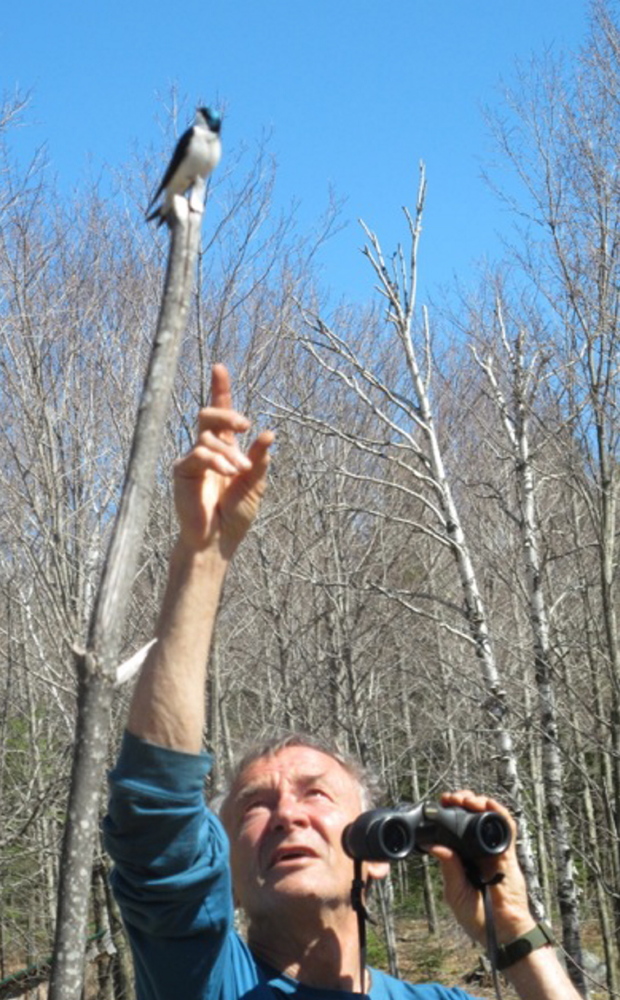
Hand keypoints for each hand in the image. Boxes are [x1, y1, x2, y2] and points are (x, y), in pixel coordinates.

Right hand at [173, 364, 273, 558]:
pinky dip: (216, 461)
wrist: (217, 541)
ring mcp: (192, 459)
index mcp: (226, 448)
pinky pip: (198, 454)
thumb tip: (269, 433)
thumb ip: (259, 459)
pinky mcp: (182, 471)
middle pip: (208, 414)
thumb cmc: (235, 515)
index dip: (219, 389)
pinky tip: (227, 473)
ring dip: (229, 453)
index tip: (220, 367)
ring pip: (207, 437)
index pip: (221, 412)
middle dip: (226, 413)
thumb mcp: (255, 484)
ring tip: (240, 471)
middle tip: (245, 424)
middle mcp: (206, 449)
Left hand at [428, 789, 534, 946]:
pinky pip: (506, 828)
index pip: (454, 829)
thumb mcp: (455, 892)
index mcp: (463, 858)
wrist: (502, 932)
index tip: (438, 805)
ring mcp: (493, 850)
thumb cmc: (478, 917)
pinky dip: (498, 813)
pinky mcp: (508, 854)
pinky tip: (487, 805)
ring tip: (465, 799)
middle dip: (461, 802)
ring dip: (477, 803)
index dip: (447, 814)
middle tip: (450, 798)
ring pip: (488, 817)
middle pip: (471, 818)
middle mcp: (477, 850)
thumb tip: (434, 846)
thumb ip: (449, 868)